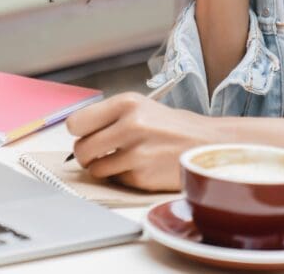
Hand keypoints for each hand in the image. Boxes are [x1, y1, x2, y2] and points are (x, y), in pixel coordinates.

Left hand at [65, 92, 218, 191]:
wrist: (207, 143)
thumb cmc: (170, 127)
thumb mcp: (141, 107)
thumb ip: (109, 117)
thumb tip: (77, 134)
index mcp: (127, 103)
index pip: (76, 123)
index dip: (80, 132)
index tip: (87, 135)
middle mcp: (130, 126)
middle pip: (81, 149)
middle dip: (88, 155)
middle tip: (100, 153)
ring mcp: (136, 153)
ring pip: (95, 168)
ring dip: (104, 168)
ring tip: (124, 159)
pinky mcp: (142, 176)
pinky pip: (115, 180)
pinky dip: (124, 177)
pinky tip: (141, 167)